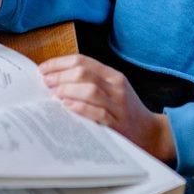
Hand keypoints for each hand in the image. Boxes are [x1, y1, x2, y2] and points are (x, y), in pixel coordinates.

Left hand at [39, 55, 176, 162]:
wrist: (149, 132)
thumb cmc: (125, 110)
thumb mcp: (112, 89)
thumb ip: (90, 82)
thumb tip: (56, 79)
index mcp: (113, 75)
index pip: (82, 61)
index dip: (59, 63)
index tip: (43, 68)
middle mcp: (116, 86)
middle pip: (84, 73)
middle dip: (59, 76)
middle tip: (45, 82)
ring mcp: (118, 105)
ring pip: (90, 89)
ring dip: (67, 90)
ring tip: (52, 94)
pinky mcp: (117, 124)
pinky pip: (97, 112)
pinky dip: (79, 107)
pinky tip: (67, 106)